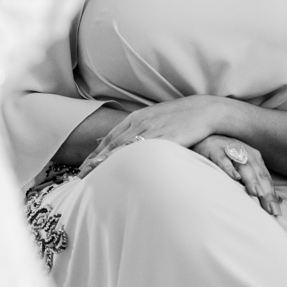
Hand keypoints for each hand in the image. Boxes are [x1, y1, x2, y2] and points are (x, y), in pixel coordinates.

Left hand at [81, 96, 225, 172]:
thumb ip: (145, 128)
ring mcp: (150, 130)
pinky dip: (126, 160)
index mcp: (138, 117)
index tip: (86, 165)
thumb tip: (133, 140)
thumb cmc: (184, 117)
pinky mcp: (163, 139)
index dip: (97, 152)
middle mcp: (140, 123)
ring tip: (91, 175)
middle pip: (111, 144)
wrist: (205, 111)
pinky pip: (141, 152)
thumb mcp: (159, 118)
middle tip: (81, 174)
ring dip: (105, 162)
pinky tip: (118, 169)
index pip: (111, 137)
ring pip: (121, 148)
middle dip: (95, 160)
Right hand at [191, 134, 280, 216]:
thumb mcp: (241, 167)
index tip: (276, 213)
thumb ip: (255, 182)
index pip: (265, 179)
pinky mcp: (214, 149)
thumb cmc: (222, 155)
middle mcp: (245, 153)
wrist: (201, 135)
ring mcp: (230, 150)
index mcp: (254, 158)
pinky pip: (223, 159)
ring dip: (251, 180)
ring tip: (257, 194)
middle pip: (258, 175)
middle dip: (265, 192)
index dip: (271, 195)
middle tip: (271, 210)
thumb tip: (275, 200)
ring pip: (243, 166)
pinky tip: (235, 177)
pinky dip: (229, 168)